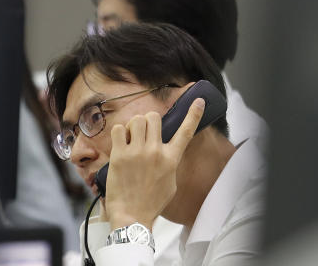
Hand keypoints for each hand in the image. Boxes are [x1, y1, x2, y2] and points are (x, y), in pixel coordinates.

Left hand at [103, 97, 205, 229]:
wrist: (132, 216)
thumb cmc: (151, 202)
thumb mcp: (170, 182)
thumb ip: (169, 162)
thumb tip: (166, 150)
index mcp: (171, 159)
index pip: (186, 132)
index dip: (193, 114)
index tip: (199, 101)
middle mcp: (155, 152)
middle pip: (153, 117)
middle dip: (148, 121)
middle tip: (143, 132)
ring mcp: (137, 153)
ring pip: (137, 120)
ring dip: (133, 125)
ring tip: (130, 138)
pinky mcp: (120, 155)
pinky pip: (119, 129)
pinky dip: (119, 132)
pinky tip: (120, 143)